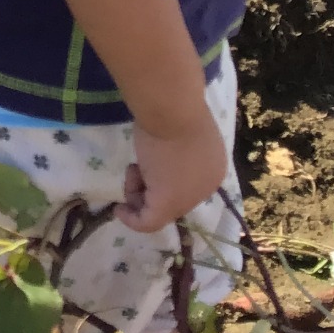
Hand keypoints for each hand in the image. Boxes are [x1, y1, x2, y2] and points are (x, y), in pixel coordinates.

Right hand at [120, 105, 228, 233]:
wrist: (172, 110)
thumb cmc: (174, 113)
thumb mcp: (177, 131)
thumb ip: (174, 147)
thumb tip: (162, 158)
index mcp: (213, 169)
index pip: (184, 183)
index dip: (159, 177)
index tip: (140, 166)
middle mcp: (206, 187)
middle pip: (173, 198)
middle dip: (147, 188)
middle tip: (133, 170)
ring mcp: (190, 197)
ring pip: (160, 208)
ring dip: (138, 192)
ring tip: (132, 170)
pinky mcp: (168, 204)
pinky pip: (150, 222)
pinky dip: (133, 219)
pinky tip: (119, 211)